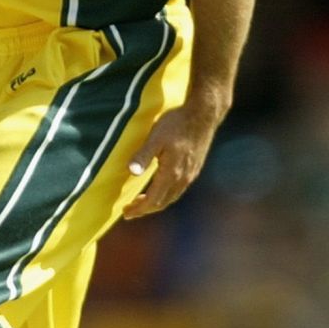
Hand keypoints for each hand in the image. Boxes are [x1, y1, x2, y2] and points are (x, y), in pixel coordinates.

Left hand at [122, 101, 221, 219]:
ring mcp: (191, 174)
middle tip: (130, 210)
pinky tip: (161, 188)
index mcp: (171, 173)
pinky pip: (179, 189)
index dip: (138, 209)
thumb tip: (131, 173)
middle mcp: (183, 178)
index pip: (153, 200)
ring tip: (142, 202)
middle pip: (162, 202)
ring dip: (156, 202)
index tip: (126, 213)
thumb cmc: (177, 123)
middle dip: (145, 209)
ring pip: (172, 197)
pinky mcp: (195, 168)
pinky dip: (166, 194)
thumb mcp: (155, 137)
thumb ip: (143, 156)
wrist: (203, 114)